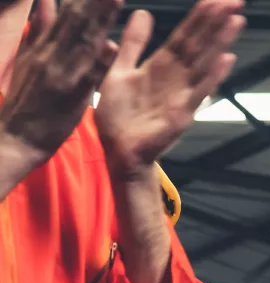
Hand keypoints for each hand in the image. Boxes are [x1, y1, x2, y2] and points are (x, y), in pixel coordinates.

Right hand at [0, 0, 117, 161]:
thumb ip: (39, 30)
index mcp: (43, 46)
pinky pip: (89, 77)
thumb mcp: (28, 59)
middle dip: (96, 2)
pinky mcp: (72, 97)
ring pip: (84, 43)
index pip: (68, 15)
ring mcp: (62, 75)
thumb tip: (45, 0)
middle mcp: (52, 56)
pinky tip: (110, 45)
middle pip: (77, 22)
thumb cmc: (25, 98)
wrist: (14, 138)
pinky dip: (99, 61)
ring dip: (101, 20)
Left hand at [95, 0, 244, 180]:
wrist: (119, 151)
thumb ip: (132, 44)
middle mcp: (176, 76)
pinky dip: (213, 75)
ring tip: (237, 20)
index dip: (199, 16)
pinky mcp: (182, 113)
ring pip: (204, 61)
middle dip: (216, 21)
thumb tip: (143, 13)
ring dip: (221, 41)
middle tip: (236, 0)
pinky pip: (199, 91)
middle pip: (199, 43)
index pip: (184, 34)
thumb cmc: (119, 116)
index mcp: (160, 65)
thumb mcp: (119, 71)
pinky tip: (226, 59)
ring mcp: (182, 94)